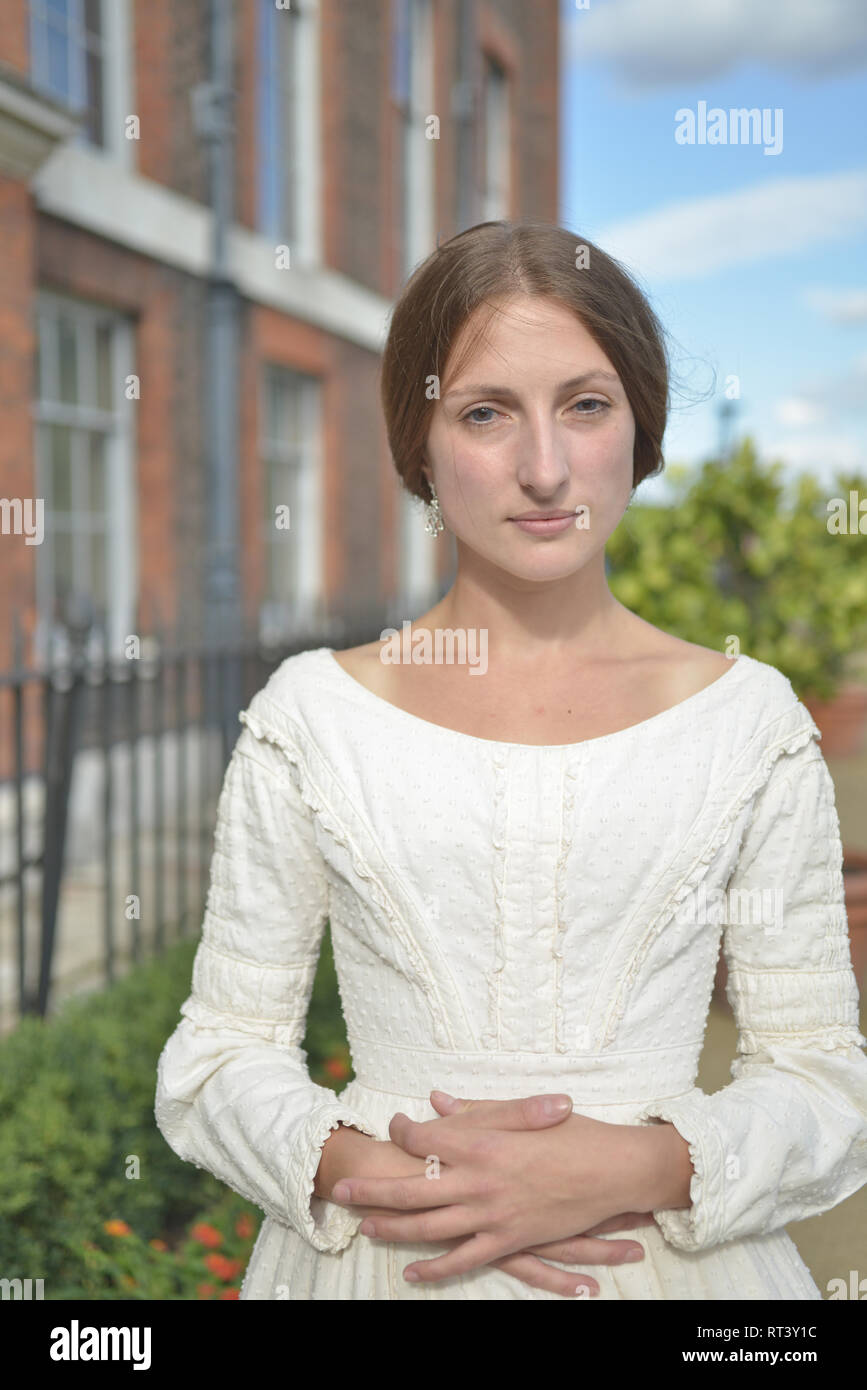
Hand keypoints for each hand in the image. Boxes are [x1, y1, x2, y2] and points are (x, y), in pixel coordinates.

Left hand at [330, 1089, 654, 1288]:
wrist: (614, 1171)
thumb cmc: (573, 1133)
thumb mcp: (525, 1111)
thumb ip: (476, 1108)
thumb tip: (437, 1100)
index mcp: (483, 1143)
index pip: (425, 1139)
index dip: (404, 1131)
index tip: (395, 1126)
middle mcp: (480, 1182)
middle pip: (411, 1189)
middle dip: (372, 1190)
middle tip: (341, 1191)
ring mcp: (492, 1216)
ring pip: (428, 1228)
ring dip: (392, 1227)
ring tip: (364, 1225)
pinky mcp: (509, 1240)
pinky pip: (463, 1260)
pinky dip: (435, 1270)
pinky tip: (414, 1271)